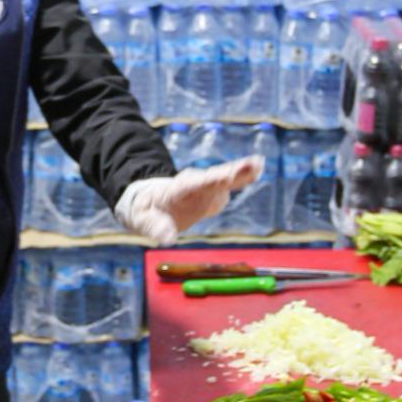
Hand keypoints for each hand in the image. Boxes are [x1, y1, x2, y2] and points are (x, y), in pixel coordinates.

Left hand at [114, 156, 263, 244]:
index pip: (193, 186)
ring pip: (226, 176)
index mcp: (177, 191)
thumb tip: (167, 239)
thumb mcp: (144, 220)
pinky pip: (232, 181)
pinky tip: (258, 168)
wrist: (156, 201)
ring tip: (258, 163)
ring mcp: (206, 185)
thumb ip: (155, 227)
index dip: (210, 182)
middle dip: (231, 172)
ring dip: (242, 171)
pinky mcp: (216, 190)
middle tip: (251, 165)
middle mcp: (194, 184)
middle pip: (214, 177)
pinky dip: (244, 175)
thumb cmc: (148, 211)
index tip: (224, 177)